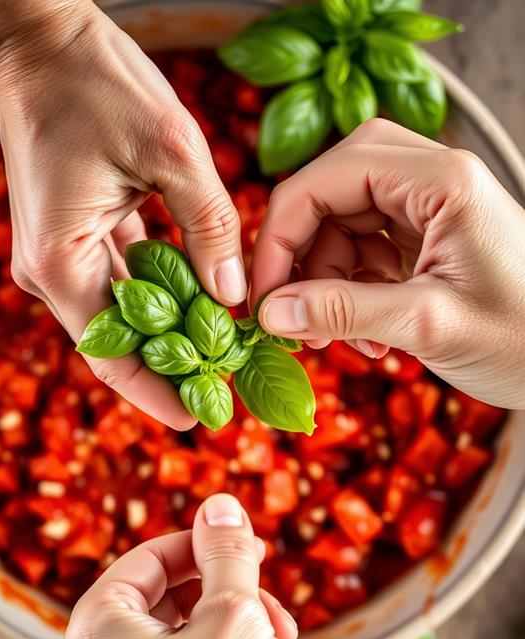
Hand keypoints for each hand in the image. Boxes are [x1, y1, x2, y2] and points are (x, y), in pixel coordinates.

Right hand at [0, 0, 245, 429]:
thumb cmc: (98, 82)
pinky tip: (201, 305)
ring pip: (122, 314)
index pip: (110, 353)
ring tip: (222, 356)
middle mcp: (52, 268)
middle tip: (225, 391)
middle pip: (117, 342)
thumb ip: (210, 226)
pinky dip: (160, 296)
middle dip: (171, 368)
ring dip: (170, 333)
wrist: (43, 39)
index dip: (156, 392)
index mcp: (61, 260)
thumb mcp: (172, 149)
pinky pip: (121, 281)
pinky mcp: (73, 235)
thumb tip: (234, 296)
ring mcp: (60, 254)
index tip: (198, 418)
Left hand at [58, 493, 312, 638]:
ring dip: (242, 632)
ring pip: (191, 638)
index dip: (201, 544)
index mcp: (98, 630)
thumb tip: (220, 506)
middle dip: (231, 594)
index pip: (147, 558)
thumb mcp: (233, 614)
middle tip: (268, 603)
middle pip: (172, 597)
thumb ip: (227, 552)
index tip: (244, 544)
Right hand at [252, 119, 524, 408]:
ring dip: (328, 281)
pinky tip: (367, 337)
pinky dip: (353, 290)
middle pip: (332, 190)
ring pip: (345, 221)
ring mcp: (434, 204)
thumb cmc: (522, 340)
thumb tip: (270, 313)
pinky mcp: (432, 234)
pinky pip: (369, 246)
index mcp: (441, 181)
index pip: (325, 180)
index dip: (279, 238)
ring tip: (338, 340)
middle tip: (290, 314)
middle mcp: (435, 177)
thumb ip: (343, 312)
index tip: (261, 299)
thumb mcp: (427, 327)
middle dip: (303, 255)